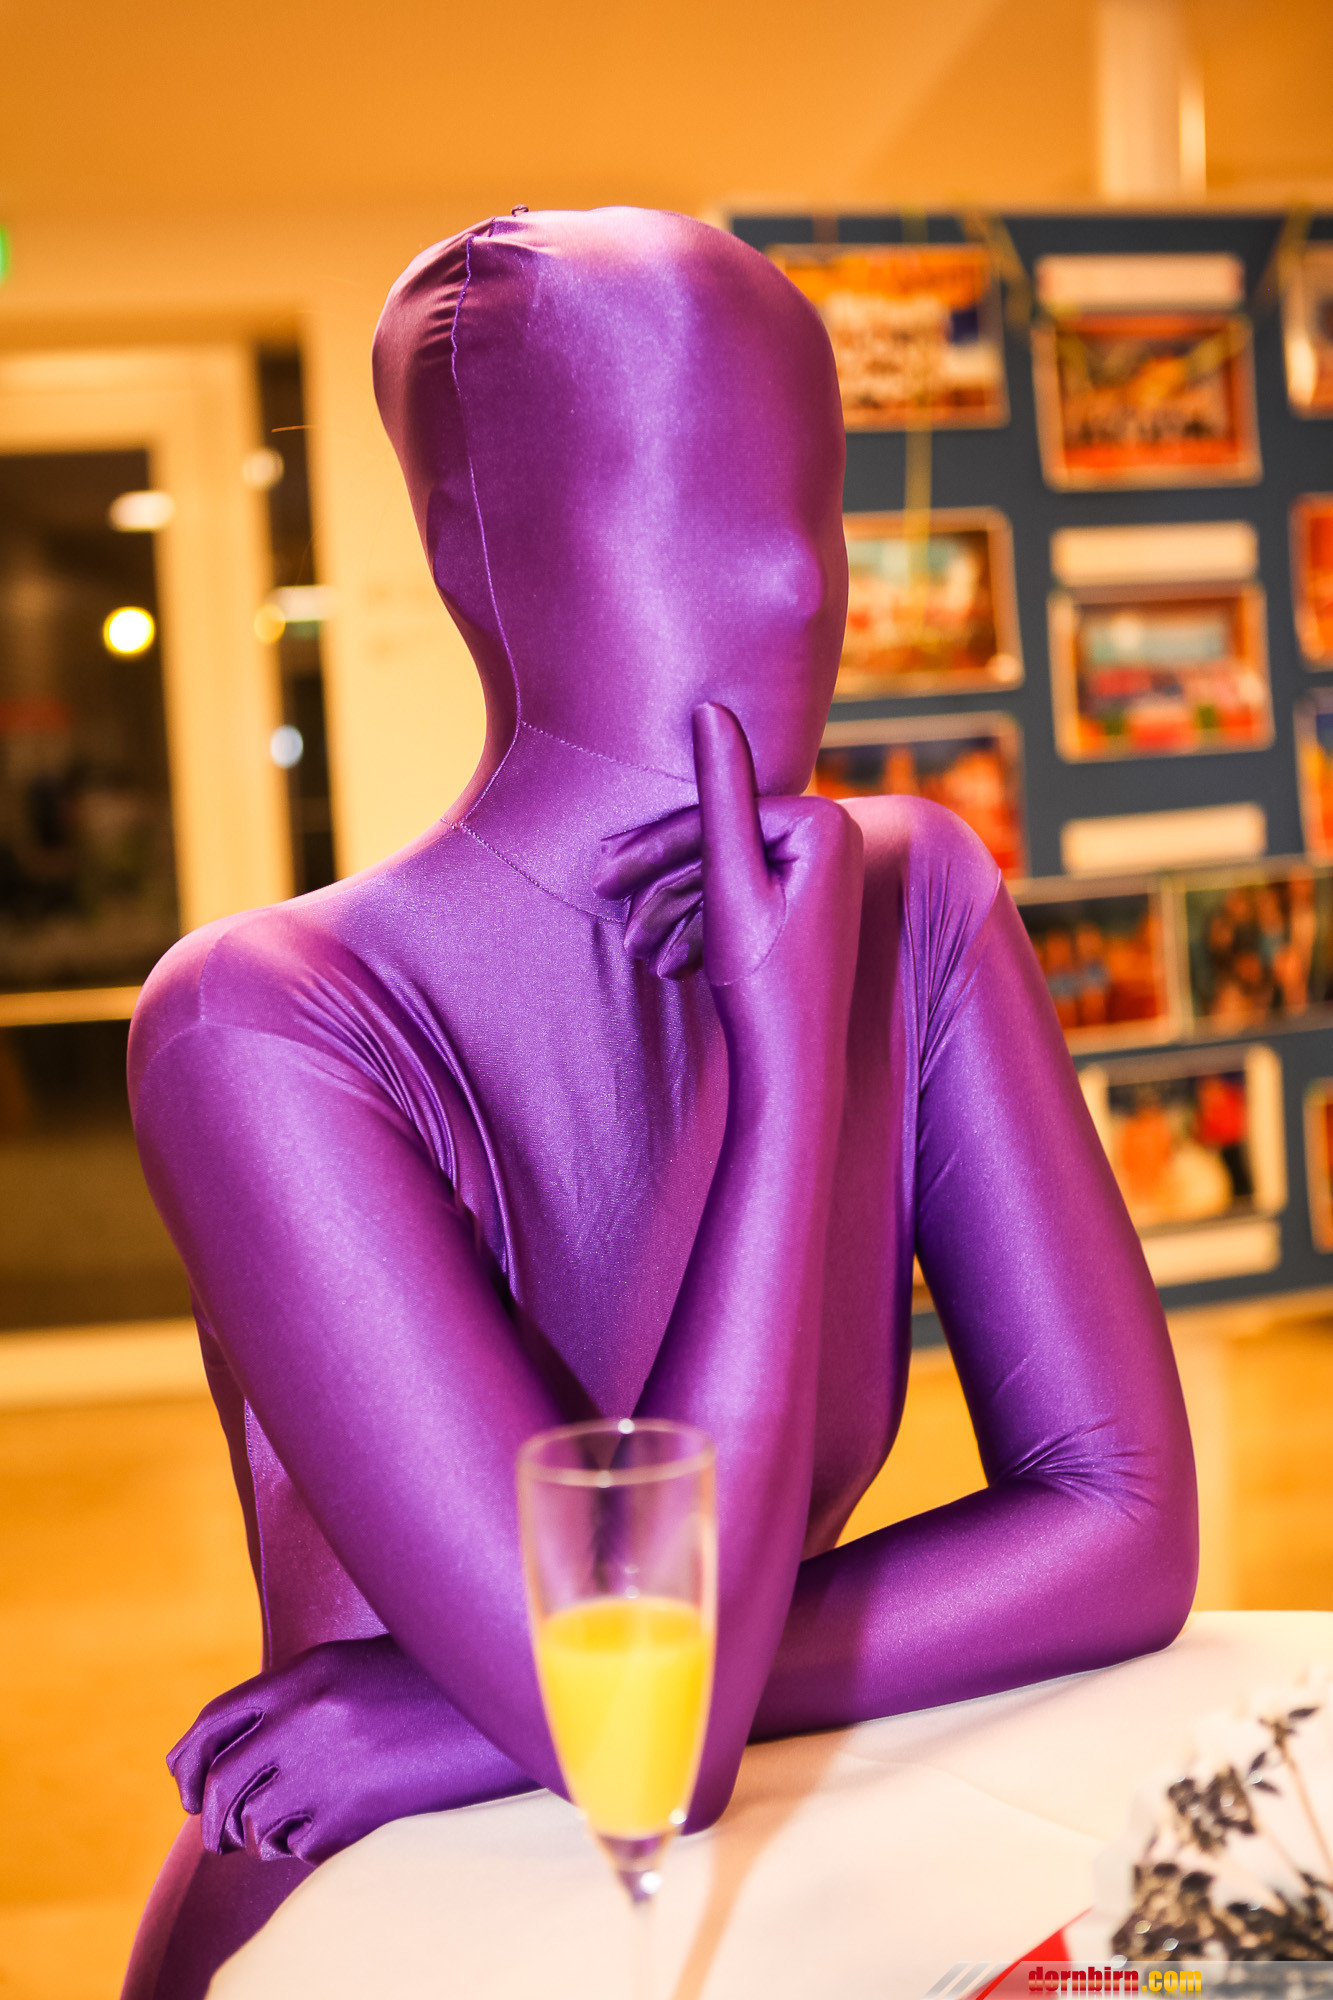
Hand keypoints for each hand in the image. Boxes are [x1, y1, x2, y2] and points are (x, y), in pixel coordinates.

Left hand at [169, 1636, 533, 1864]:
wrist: (504, 1701)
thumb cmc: (433, 1682)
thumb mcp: (357, 1665)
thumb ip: (302, 1692)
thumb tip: (246, 1741)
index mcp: (303, 1672)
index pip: (213, 1723)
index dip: (187, 1763)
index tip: (189, 1788)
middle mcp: (303, 1717)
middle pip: (219, 1783)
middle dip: (213, 1818)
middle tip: (224, 1833)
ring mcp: (326, 1767)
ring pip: (254, 1824)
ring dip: (263, 1836)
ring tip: (291, 1830)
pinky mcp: (354, 1812)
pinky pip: (301, 1847)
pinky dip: (308, 1848)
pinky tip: (337, 1830)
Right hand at [596, 704, 862, 1064]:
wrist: (791, 1066)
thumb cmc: (761, 982)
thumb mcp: (728, 882)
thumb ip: (720, 793)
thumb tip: (711, 708)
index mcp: (824, 824)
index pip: (721, 815)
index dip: (659, 846)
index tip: (606, 873)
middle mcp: (837, 837)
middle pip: (726, 839)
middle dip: (665, 879)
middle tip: (604, 898)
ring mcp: (826, 871)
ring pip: (729, 871)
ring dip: (679, 907)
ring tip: (642, 953)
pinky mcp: (812, 901)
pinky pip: (746, 895)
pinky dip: (707, 923)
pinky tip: (674, 961)